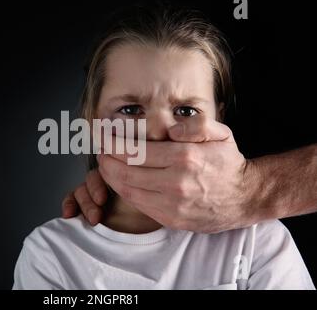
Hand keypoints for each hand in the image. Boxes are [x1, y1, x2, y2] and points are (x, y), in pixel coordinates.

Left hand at [63, 116, 254, 232]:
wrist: (245, 197)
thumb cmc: (228, 163)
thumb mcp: (220, 133)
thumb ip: (195, 125)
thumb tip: (169, 129)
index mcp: (184, 157)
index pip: (135, 150)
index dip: (113, 144)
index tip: (103, 137)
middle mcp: (176, 182)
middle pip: (125, 171)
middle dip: (106, 159)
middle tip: (100, 150)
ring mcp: (172, 204)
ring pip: (128, 190)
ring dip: (110, 176)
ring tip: (104, 165)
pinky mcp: (171, 219)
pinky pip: (138, 204)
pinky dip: (124, 191)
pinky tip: (120, 182)